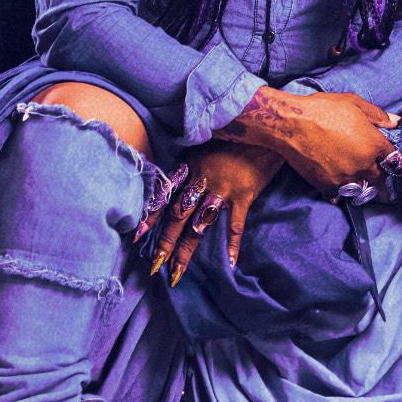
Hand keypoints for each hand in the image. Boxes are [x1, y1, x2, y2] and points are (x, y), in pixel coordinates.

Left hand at [139, 142, 285, 284]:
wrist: (265, 129)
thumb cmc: (235, 138)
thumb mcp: (207, 146)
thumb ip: (193, 165)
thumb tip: (182, 185)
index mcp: (190, 166)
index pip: (165, 194)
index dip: (151, 216)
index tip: (137, 236)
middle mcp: (202, 178)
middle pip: (178, 215)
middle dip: (165, 241)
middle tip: (154, 265)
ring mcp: (222, 188)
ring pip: (199, 224)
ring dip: (187, 250)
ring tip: (177, 272)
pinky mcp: (244, 195)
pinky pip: (236, 224)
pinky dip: (233, 244)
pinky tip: (231, 263)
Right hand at [271, 91, 401, 196]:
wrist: (292, 124)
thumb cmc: (323, 109)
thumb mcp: (353, 103)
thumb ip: (377, 115)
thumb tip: (395, 122)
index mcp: (373, 144)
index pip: (392, 157)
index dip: (391, 158)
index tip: (388, 161)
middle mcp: (363, 164)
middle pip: (379, 176)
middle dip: (378, 173)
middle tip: (375, 174)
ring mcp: (346, 177)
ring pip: (360, 187)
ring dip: (360, 183)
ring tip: (355, 180)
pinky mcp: (328, 185)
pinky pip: (339, 194)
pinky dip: (339, 191)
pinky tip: (337, 186)